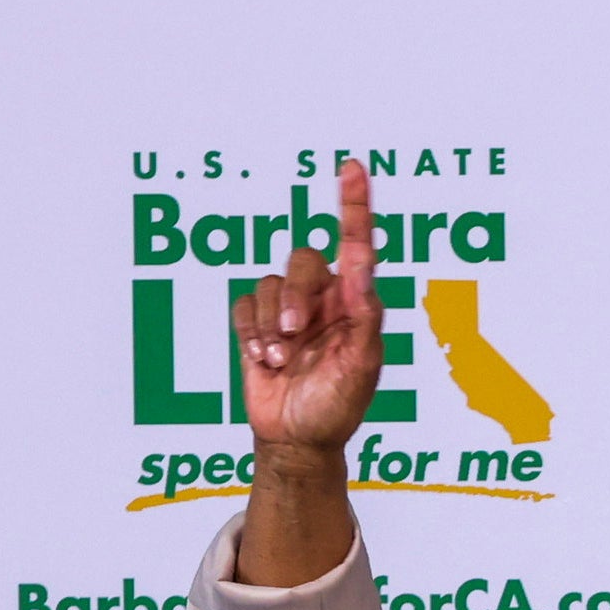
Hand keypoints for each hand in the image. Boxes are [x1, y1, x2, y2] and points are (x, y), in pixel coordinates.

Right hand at [235, 157, 384, 457]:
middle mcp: (323, 298)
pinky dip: (250, 332)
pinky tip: (262, 360)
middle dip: (292, 295)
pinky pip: (244, 303)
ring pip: (268, 282)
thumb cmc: (337, 407)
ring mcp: (288, 310)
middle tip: (293, 335)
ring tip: (279, 361)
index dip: (354, 205)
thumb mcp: (361, 365)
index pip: (356, 245)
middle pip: (302, 260)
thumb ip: (364, 315)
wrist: (296, 441)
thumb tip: (361, 268)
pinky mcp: (258, 324)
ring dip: (270, 325)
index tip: (353, 168)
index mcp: (355, 303)